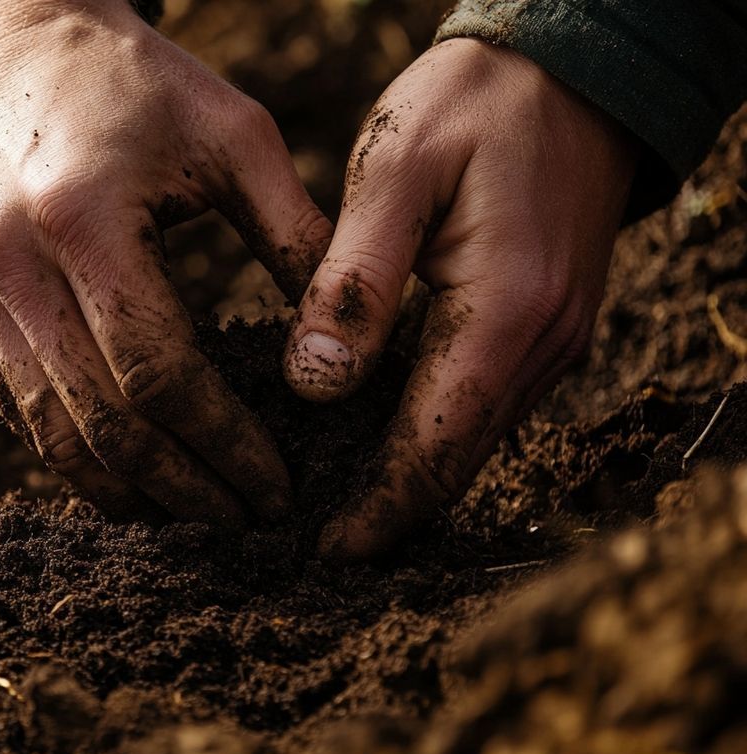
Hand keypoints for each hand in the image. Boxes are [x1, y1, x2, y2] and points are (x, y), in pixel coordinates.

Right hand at [0, 0, 332, 524]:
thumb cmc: (129, 78)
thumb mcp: (231, 133)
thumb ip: (294, 234)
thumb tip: (345, 339)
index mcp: (82, 219)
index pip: (159, 377)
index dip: (223, 447)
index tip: (274, 487)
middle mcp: (7, 269)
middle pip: (102, 426)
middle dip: (181, 489)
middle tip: (242, 521)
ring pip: (49, 435)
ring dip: (125, 488)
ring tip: (190, 512)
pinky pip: (16, 407)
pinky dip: (74, 449)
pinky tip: (128, 467)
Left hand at [284, 39, 637, 559]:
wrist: (570, 70)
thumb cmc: (476, 104)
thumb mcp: (397, 169)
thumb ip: (354, 283)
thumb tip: (315, 387)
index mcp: (504, 312)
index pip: (434, 448)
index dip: (379, 510)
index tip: (327, 550)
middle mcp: (542, 342)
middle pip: (459, 460)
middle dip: (392, 511)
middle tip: (318, 546)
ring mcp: (552, 338)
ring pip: (475, 437)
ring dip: (411, 478)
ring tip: (335, 503)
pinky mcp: (543, 325)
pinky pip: (485, 401)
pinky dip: (435, 432)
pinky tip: (380, 435)